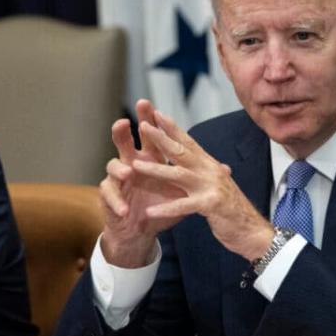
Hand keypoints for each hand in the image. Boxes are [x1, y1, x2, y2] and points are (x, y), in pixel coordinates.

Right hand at [100, 100, 185, 266]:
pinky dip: (117, 202)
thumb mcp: (181, 192)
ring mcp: (118, 179)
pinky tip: (124, 209)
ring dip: (120, 169)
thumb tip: (225, 167)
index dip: (149, 121)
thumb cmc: (159, 205)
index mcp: (149, 158)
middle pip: (123, 142)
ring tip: (129, 173)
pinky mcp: (109, 197)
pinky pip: (110, 195)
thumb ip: (198, 177)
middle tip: (124, 122)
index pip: (149, 136)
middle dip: (122, 132)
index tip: (152, 106)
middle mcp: (131, 163)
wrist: (141, 229)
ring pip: (113, 166)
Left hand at [131, 107, 274, 261]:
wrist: (253, 232)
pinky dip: (166, 208)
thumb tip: (201, 160)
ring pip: (178, 175)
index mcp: (210, 165)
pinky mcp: (211, 205)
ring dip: (156, 169)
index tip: (156, 113)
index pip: (189, 142)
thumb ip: (208, 171)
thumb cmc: (232, 209)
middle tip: (142, 125)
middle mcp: (211, 171)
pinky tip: (149, 211)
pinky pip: (183, 206)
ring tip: (135, 165)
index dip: (173, 127)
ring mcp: (211, 187)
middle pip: (181, 151)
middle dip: (161, 138)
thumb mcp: (218, 185)